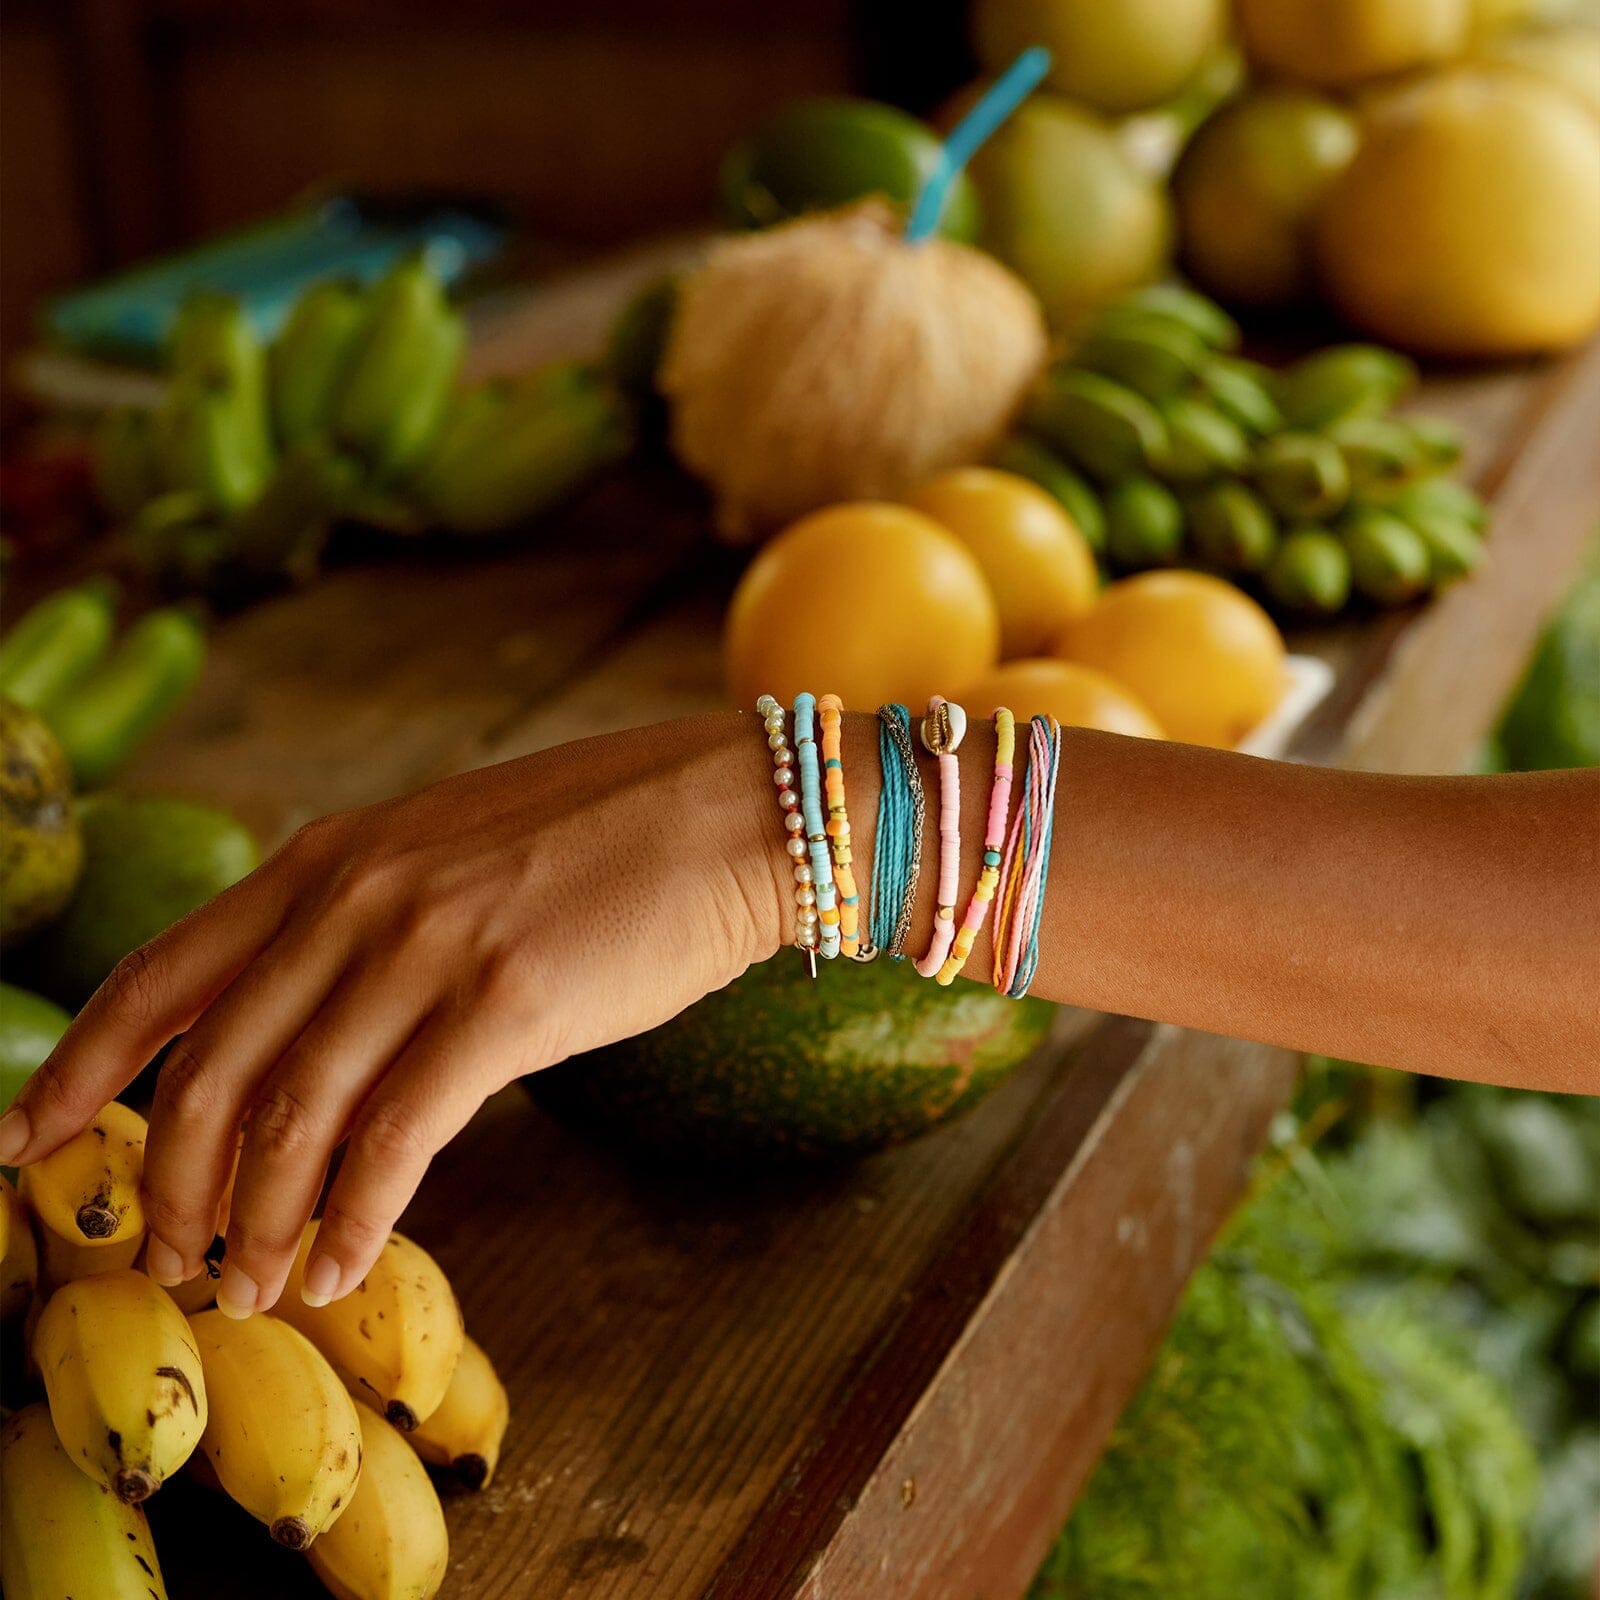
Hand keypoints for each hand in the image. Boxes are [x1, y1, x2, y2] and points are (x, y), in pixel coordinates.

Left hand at [0, 714, 785, 1313]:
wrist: (733, 812)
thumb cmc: (604, 840)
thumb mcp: (450, 855)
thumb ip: (365, 925)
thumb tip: (306, 1035)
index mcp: (332, 857)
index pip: (164, 973)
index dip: (81, 1068)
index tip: (28, 1143)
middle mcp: (359, 894)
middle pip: (213, 1069)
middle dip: (175, 1184)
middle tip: (172, 1256)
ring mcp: (430, 944)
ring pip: (296, 1116)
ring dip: (261, 1222)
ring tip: (257, 1286)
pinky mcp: (508, 1002)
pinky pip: (398, 1138)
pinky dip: (358, 1219)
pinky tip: (348, 1264)